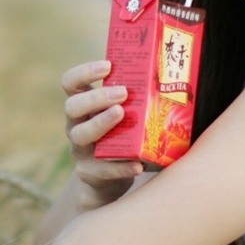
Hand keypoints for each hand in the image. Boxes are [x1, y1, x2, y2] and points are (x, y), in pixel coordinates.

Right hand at [61, 60, 143, 209]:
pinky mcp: (89, 172)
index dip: (85, 72)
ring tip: (122, 114)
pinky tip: (138, 164)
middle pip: (73, 106)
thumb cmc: (121, 137)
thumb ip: (134, 99)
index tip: (108, 65)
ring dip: (101, 123)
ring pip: (81, 134)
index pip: (70, 83)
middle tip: (123, 92)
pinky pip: (102, 170)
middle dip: (97, 97)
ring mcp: (80, 149)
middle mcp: (75, 125)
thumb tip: (174, 77)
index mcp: (82, 106)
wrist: (110, 178)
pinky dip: (121, 166)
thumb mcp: (122, 115)